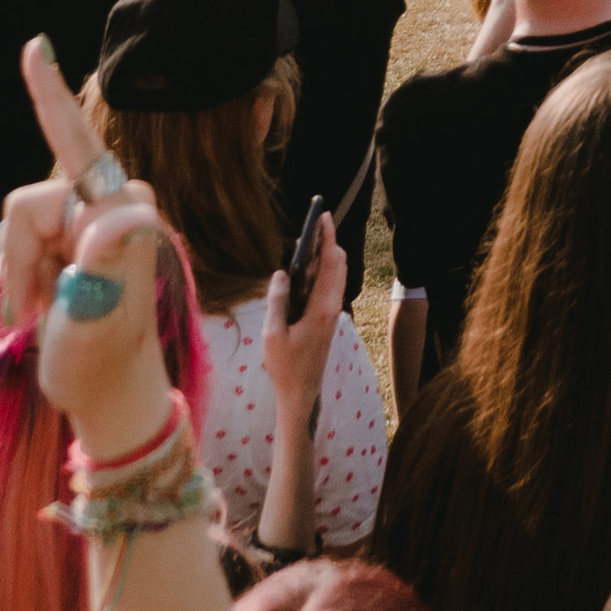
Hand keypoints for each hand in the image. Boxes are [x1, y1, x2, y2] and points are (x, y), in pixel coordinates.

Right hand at [6, 38, 172, 457]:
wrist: (109, 392)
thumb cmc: (99, 361)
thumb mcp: (98, 319)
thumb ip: (106, 263)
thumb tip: (130, 211)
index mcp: (118, 211)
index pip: (77, 143)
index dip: (49, 95)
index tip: (34, 46)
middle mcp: (110, 203)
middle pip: (27, 205)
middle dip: (21, 261)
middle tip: (39, 309)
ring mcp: (94, 220)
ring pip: (21, 226)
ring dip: (21, 275)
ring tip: (45, 310)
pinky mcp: (80, 237)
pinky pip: (27, 244)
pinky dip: (23, 278)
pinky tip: (44, 304)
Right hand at [262, 214, 345, 438]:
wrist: (301, 394)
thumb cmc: (285, 367)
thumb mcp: (272, 334)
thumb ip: (276, 301)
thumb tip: (281, 273)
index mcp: (322, 308)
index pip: (331, 263)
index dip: (328, 237)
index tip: (324, 216)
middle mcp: (332, 307)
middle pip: (338, 264)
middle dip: (329, 241)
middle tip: (315, 224)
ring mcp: (332, 314)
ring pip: (336, 275)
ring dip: (326, 256)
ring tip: (309, 241)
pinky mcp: (327, 320)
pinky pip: (329, 287)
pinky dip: (322, 272)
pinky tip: (307, 269)